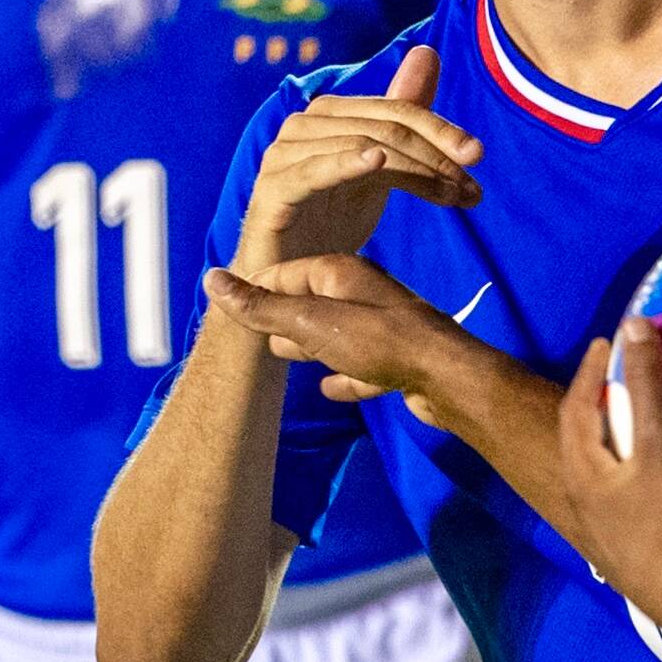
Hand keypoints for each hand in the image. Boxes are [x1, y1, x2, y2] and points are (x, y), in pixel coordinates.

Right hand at [204, 252, 461, 412]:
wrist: (448, 377)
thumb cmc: (379, 342)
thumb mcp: (311, 322)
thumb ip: (263, 307)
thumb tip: (213, 279)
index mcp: (340, 272)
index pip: (284, 272)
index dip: (257, 290)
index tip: (233, 309)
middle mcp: (362, 293)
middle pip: (311, 302)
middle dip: (285, 316)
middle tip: (259, 333)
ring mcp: (383, 328)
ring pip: (336, 334)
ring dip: (314, 345)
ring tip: (290, 355)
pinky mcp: (398, 363)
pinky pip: (362, 367)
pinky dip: (345, 376)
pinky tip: (332, 388)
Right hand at [233, 45, 481, 271]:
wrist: (287, 276)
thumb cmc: (331, 219)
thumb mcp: (379, 166)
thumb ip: (402, 113)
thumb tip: (427, 51)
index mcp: (331, 114)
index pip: (396, 110)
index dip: (440, 129)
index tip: (478, 157)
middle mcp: (304, 126)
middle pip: (384, 128)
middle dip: (435, 156)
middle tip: (472, 188)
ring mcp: (283, 156)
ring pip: (360, 147)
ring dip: (415, 172)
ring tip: (451, 198)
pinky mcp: (271, 191)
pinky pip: (311, 171)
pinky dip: (345, 162)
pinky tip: (376, 162)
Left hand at [550, 317, 661, 646]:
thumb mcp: (660, 445)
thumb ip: (647, 386)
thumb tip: (633, 326)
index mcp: (582, 475)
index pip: (576, 408)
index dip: (592, 371)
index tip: (610, 343)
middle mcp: (585, 505)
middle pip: (584, 443)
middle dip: (600, 407)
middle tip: (625, 378)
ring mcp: (607, 534)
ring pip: (604, 475)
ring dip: (619, 444)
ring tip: (644, 421)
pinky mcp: (634, 554)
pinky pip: (626, 499)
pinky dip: (638, 475)